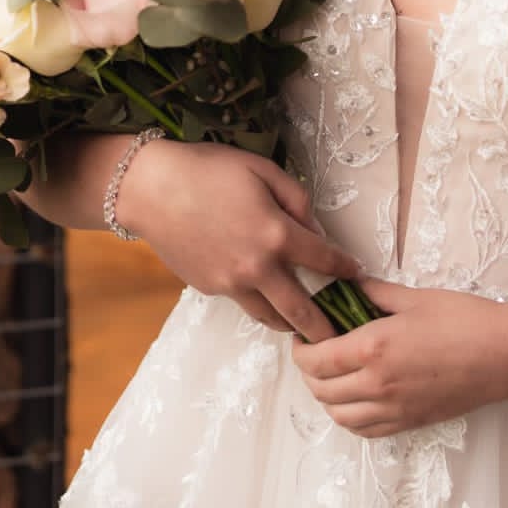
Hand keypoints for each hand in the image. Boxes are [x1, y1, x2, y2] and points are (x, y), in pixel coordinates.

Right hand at [123, 138, 362, 343]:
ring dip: (290, 323)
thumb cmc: (208, 170)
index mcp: (276, 235)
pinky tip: (261, 292)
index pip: (324, 261)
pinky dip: (256, 301)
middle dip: (325, 327)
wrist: (151, 189)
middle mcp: (257, 268)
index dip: (345, 269)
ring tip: (303, 326)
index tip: (356, 275)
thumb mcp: (262, 169)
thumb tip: (315, 228)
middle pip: (301, 311)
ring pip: (269, 317)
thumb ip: (296, 199)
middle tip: (340, 337)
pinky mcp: (209, 288)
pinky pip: (241, 301)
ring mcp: (231, 283)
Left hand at [289, 275, 507, 436]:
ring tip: (333, 375)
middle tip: (315, 351)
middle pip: (320, 390)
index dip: (301, 349)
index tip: (304, 335)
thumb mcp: (414, 298)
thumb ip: (374, 293)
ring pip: (339, 415)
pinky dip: (350, 417)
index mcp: (373, 348)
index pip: (315, 359)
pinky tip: (356, 398)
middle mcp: (377, 384)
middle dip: (309, 371)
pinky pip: (365, 430)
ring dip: (327, 397)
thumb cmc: (464, 320)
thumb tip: (348, 286)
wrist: (506, 355)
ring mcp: (394, 409)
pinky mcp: (410, 423)